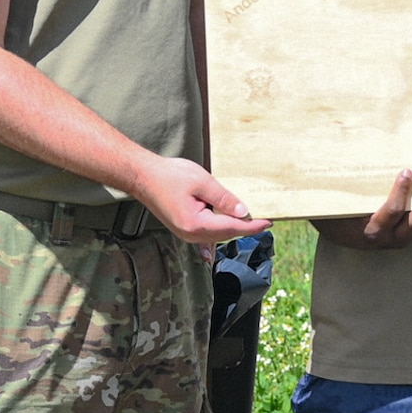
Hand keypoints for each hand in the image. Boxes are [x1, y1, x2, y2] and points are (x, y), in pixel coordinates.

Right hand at [132, 155, 270, 244]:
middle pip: (226, 235)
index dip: (252, 226)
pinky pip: (206, 236)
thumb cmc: (169, 176)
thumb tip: (243, 212)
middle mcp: (191, 234)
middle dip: (245, 228)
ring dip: (233, 229)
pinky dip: (219, 233)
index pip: (232, 228)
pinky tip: (227, 233)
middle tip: (264, 220)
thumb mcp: (202, 182)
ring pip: (216, 236)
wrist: (142, 177)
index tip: (268, 222)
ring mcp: (185, 234)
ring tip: (250, 221)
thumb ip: (224, 198)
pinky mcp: (183, 229)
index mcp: (196, 224)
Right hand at [313, 170, 411, 250]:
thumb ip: (347, 188)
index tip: (406, 172)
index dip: (400, 193)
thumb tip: (340, 154)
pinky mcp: (402, 234)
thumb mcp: (337, 204)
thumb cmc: (335, 214)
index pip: (391, 212)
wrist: (335, 235)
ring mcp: (397, 239)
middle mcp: (387, 238)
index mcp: (370, 230)